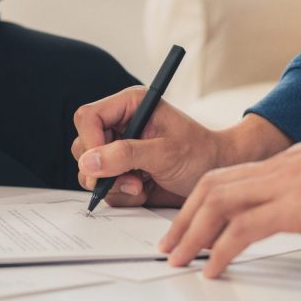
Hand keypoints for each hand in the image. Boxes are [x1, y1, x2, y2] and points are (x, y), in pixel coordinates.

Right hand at [71, 88, 289, 207]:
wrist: (217, 173)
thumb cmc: (200, 154)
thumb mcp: (166, 152)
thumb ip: (126, 155)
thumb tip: (88, 162)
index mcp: (130, 106)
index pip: (88, 117)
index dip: (90, 142)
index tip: (101, 165)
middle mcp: (120, 125)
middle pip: (83, 146)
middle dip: (103, 169)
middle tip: (133, 181)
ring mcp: (118, 150)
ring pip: (90, 170)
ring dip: (114, 185)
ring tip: (142, 185)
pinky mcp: (121, 171)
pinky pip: (104, 187)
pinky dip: (122, 195)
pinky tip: (145, 189)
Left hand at [159, 114, 300, 277]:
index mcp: (291, 165)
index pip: (236, 178)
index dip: (209, 199)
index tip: (196, 221)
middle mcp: (279, 170)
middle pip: (213, 186)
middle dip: (186, 215)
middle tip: (171, 241)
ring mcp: (284, 185)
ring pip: (216, 202)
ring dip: (192, 231)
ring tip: (177, 257)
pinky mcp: (295, 205)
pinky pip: (242, 229)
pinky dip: (220, 250)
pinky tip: (212, 269)